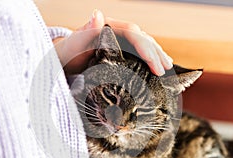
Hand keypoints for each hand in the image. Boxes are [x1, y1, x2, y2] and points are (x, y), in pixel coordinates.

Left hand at [54, 9, 172, 75]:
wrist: (65, 60)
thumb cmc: (68, 53)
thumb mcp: (74, 44)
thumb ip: (85, 31)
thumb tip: (98, 14)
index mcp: (108, 27)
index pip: (132, 33)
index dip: (145, 48)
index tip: (155, 65)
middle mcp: (116, 31)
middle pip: (141, 37)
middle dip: (155, 53)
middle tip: (165, 68)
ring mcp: (118, 40)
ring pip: (142, 43)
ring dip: (156, 53)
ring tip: (167, 65)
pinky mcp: (119, 49)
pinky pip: (137, 51)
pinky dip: (148, 57)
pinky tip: (156, 63)